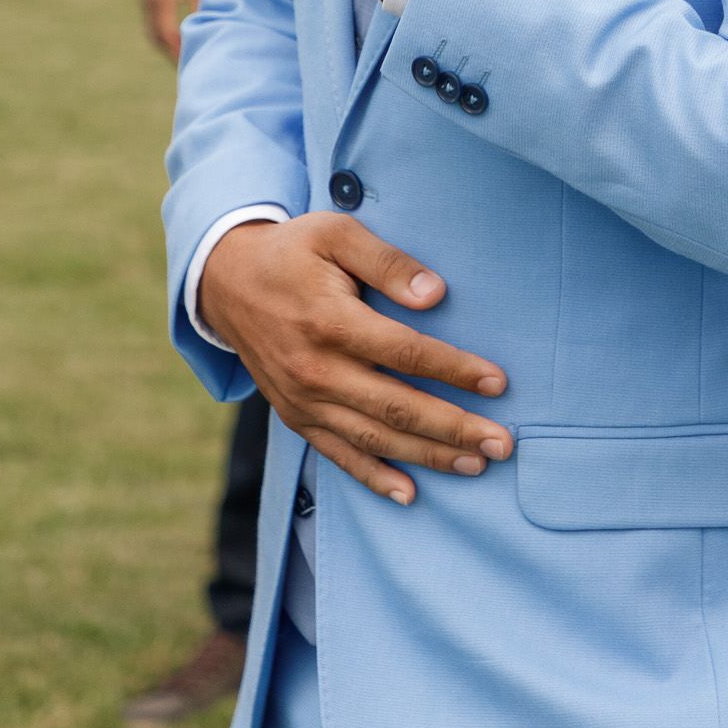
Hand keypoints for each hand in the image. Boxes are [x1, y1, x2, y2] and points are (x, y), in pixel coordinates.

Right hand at [141, 0, 208, 59]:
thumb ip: (201, 4)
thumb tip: (208, 28)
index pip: (168, 36)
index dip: (180, 53)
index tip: (194, 65)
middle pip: (157, 38)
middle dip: (172, 54)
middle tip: (190, 69)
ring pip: (152, 30)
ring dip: (167, 44)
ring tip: (185, 57)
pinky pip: (152, 20)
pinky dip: (163, 32)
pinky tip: (179, 38)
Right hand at [199, 214, 512, 504]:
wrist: (224, 282)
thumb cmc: (292, 251)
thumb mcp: (336, 233)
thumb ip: (388, 261)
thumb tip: (436, 295)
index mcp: (330, 320)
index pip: (405, 352)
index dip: (454, 369)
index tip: (498, 383)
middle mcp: (316, 368)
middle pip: (396, 406)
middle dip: (454, 428)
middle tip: (503, 444)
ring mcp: (303, 399)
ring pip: (374, 437)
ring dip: (427, 456)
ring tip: (476, 465)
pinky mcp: (294, 416)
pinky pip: (337, 454)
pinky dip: (373, 477)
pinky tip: (410, 494)